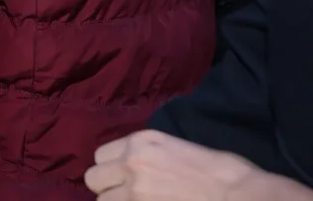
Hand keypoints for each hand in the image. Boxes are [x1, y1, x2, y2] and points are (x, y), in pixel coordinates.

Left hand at [85, 130, 284, 199]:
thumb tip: (139, 169)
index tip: (123, 179)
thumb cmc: (224, 171)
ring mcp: (135, 192)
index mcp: (141, 142)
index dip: (111, 170)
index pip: (100, 156)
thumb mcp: (179, 148)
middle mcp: (131, 164)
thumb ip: (150, 156)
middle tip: (127, 196)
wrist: (243, 196)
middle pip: (94, 180)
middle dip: (107, 189)